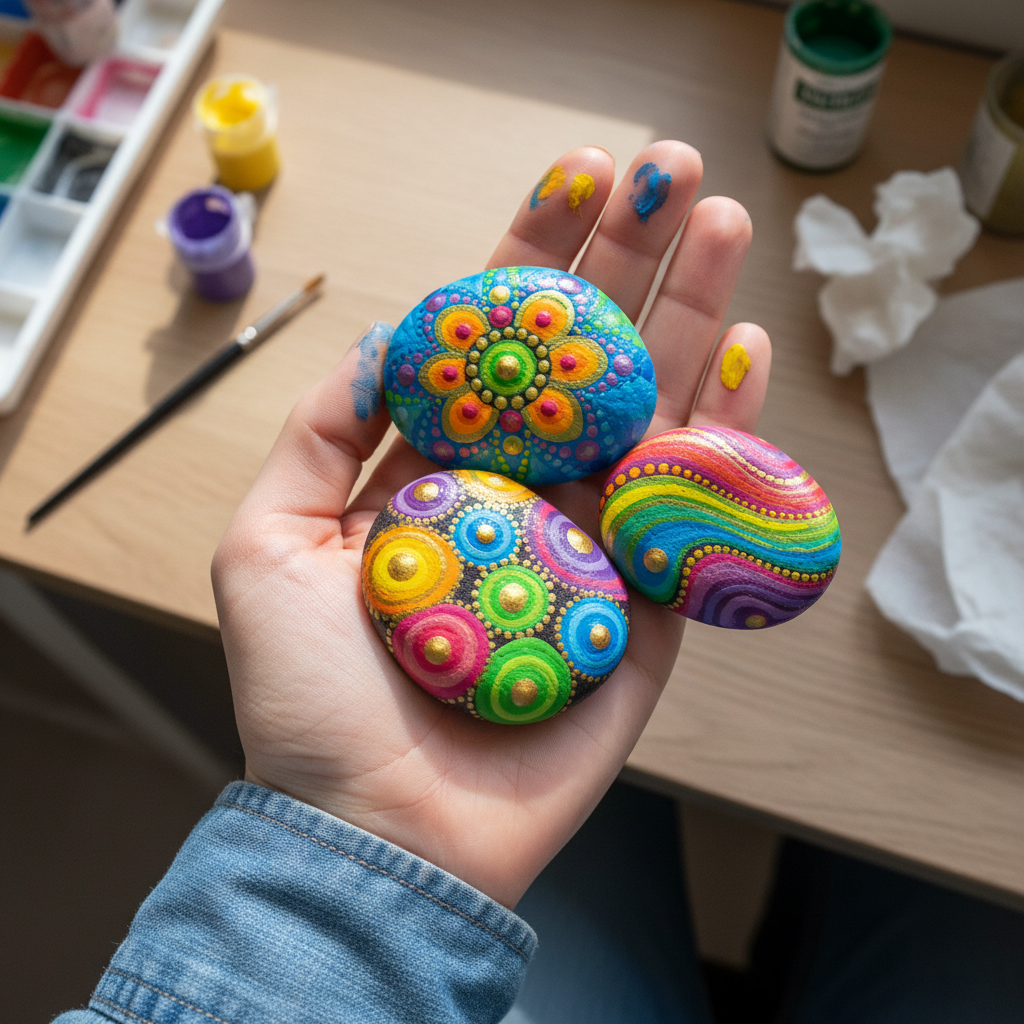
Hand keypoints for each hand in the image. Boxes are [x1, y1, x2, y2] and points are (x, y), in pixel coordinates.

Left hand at [212, 141, 770, 908]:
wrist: (378, 830)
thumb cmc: (310, 697)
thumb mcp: (264, 542)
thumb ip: (321, 432)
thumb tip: (385, 338)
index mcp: (438, 467)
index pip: (494, 341)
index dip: (532, 255)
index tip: (576, 174)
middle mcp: (521, 490)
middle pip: (586, 359)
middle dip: (627, 262)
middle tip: (672, 170)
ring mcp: (589, 542)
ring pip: (650, 412)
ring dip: (691, 315)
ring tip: (722, 223)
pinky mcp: (642, 606)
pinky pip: (690, 508)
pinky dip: (721, 432)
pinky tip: (743, 350)